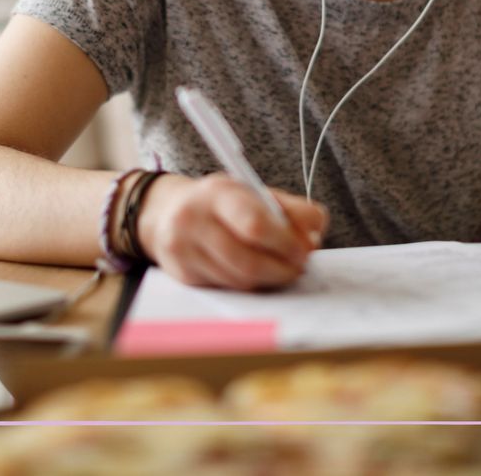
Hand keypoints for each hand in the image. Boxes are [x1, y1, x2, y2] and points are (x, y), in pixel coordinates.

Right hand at [136, 173, 327, 290]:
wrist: (165, 212)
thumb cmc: (221, 204)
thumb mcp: (252, 193)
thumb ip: (289, 209)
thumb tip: (314, 236)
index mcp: (219, 193)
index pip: (255, 224)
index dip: (286, 243)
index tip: (304, 250)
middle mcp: (195, 220)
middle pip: (248, 260)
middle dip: (282, 269)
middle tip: (299, 267)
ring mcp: (184, 250)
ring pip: (239, 279)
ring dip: (269, 280)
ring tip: (282, 271)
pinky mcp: (183, 275)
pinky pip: (227, 288)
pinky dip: (250, 285)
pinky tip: (258, 275)